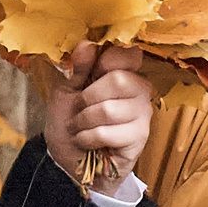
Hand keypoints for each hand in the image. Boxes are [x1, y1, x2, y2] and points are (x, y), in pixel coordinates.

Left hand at [44, 42, 153, 188]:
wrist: (70, 162)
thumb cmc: (70, 124)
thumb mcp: (65, 91)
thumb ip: (77, 68)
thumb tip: (87, 44)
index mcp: (122, 72)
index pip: (128, 54)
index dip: (105, 62)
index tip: (88, 77)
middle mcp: (139, 89)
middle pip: (119, 80)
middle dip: (88, 98)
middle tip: (78, 109)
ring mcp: (142, 113)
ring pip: (109, 109)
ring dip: (84, 121)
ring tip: (79, 127)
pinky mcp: (139, 137)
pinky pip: (107, 132)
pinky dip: (87, 138)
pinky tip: (85, 141)